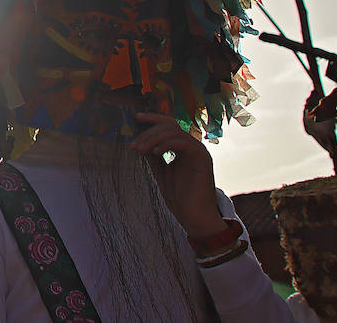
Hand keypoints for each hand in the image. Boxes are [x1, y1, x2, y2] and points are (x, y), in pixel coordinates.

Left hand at [131, 112, 228, 240]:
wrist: (194, 218)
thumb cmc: (180, 198)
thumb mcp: (161, 172)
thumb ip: (153, 156)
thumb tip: (140, 142)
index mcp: (183, 150)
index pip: (169, 126)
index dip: (154, 119)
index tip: (137, 117)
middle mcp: (192, 148)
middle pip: (169, 126)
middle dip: (148, 133)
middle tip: (134, 146)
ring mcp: (199, 152)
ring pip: (175, 132)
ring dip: (154, 138)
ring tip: (140, 150)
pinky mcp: (203, 159)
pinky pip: (183, 142)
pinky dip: (166, 144)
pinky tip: (154, 152)